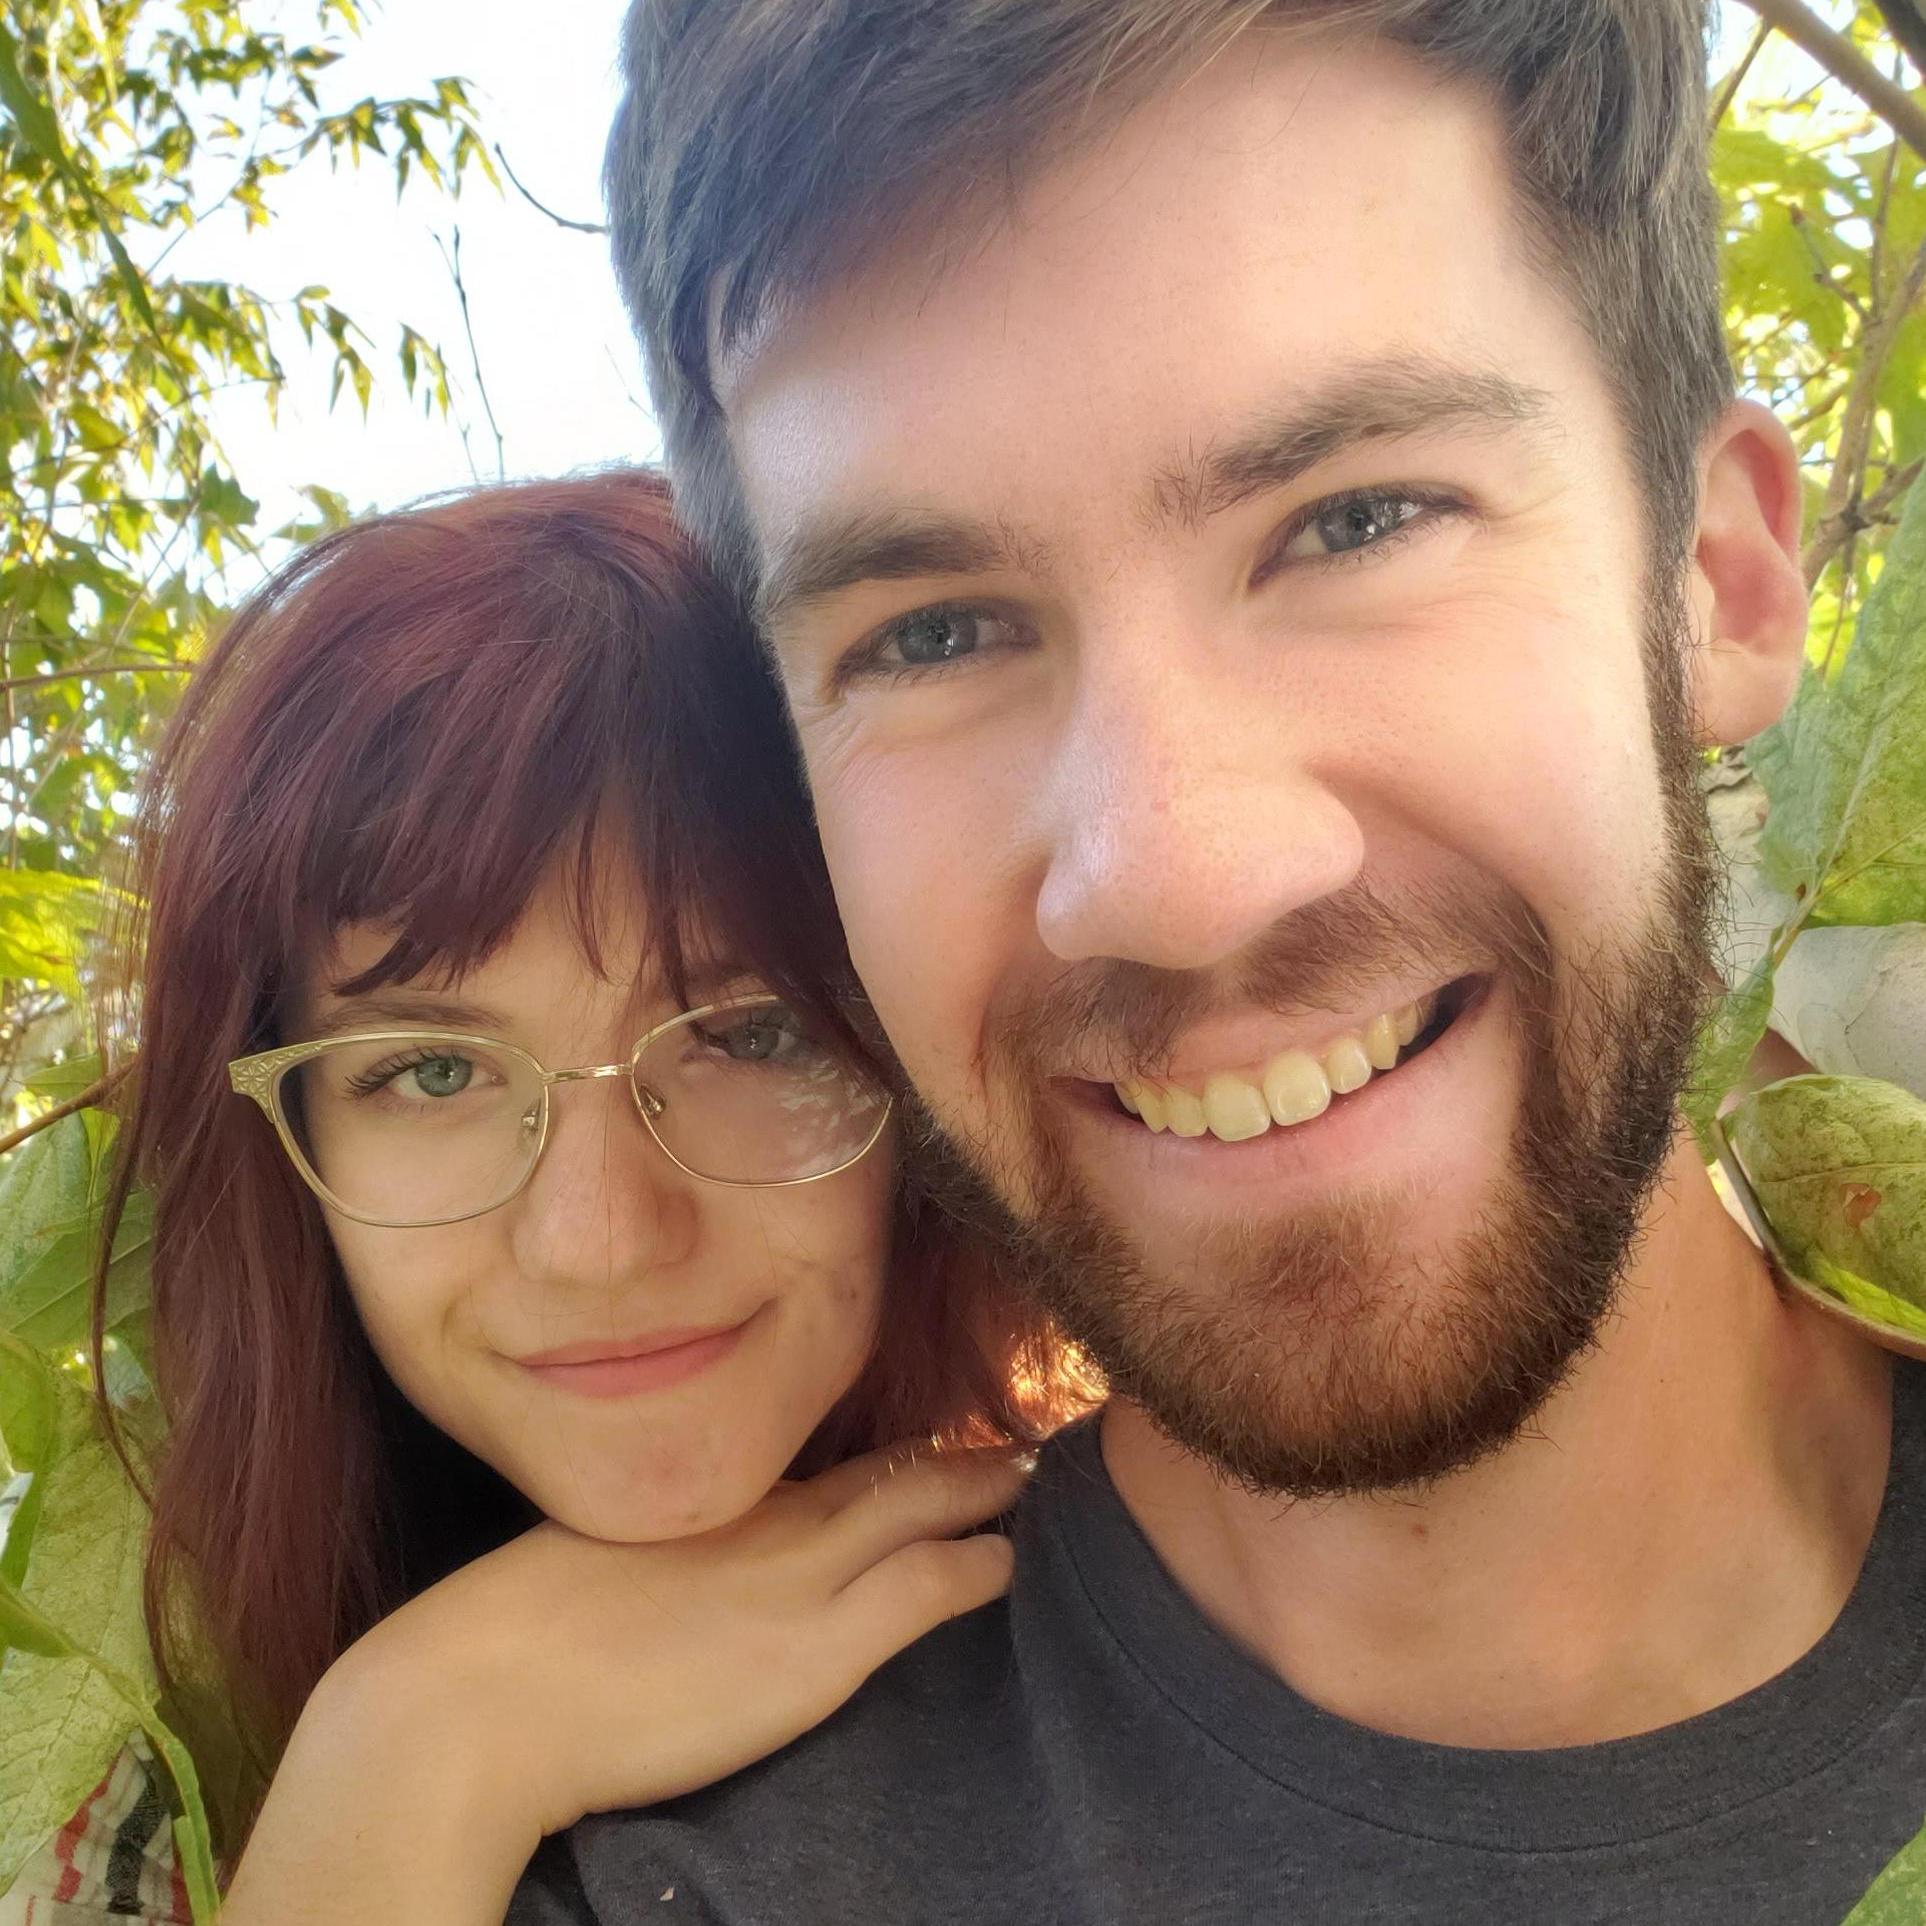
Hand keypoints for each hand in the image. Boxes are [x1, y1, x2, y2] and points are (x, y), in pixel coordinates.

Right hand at [221, 1442, 1029, 1924]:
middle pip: (888, 1469)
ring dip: (981, 1493)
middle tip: (1010, 1445)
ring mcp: (795, 1578)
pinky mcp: (816, 1650)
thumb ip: (648, 1555)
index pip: (823, 1464)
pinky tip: (1005, 1564)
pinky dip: (975, 1567)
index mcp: (705, 1501)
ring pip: (920, 1507)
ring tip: (1023, 1482)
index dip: (886, 1455)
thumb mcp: (586, 1564)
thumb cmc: (505, 1644)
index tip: (929, 1445)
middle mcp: (761, 1520)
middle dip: (956, 1456)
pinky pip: (926, 1587)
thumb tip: (663, 1579)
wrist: (480, 1701)